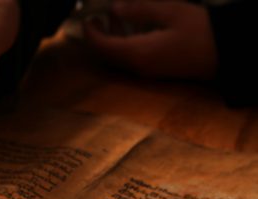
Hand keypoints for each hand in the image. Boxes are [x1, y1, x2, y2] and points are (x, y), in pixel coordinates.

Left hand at [83, 0, 216, 79]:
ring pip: (119, 57)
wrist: (228, 54)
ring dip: (113, 38)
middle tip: (97, 16)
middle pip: (108, 54)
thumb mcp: (171, 12)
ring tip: (115, 17)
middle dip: (99, 35)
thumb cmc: (202, 31)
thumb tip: (115, 8)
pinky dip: (125, 44)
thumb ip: (140, 10)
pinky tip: (134, 28)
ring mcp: (148, 71)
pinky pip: (132, 59)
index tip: (88, 18)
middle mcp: (139, 67)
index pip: (102, 47)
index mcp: (139, 53)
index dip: (90, 33)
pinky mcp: (157, 71)